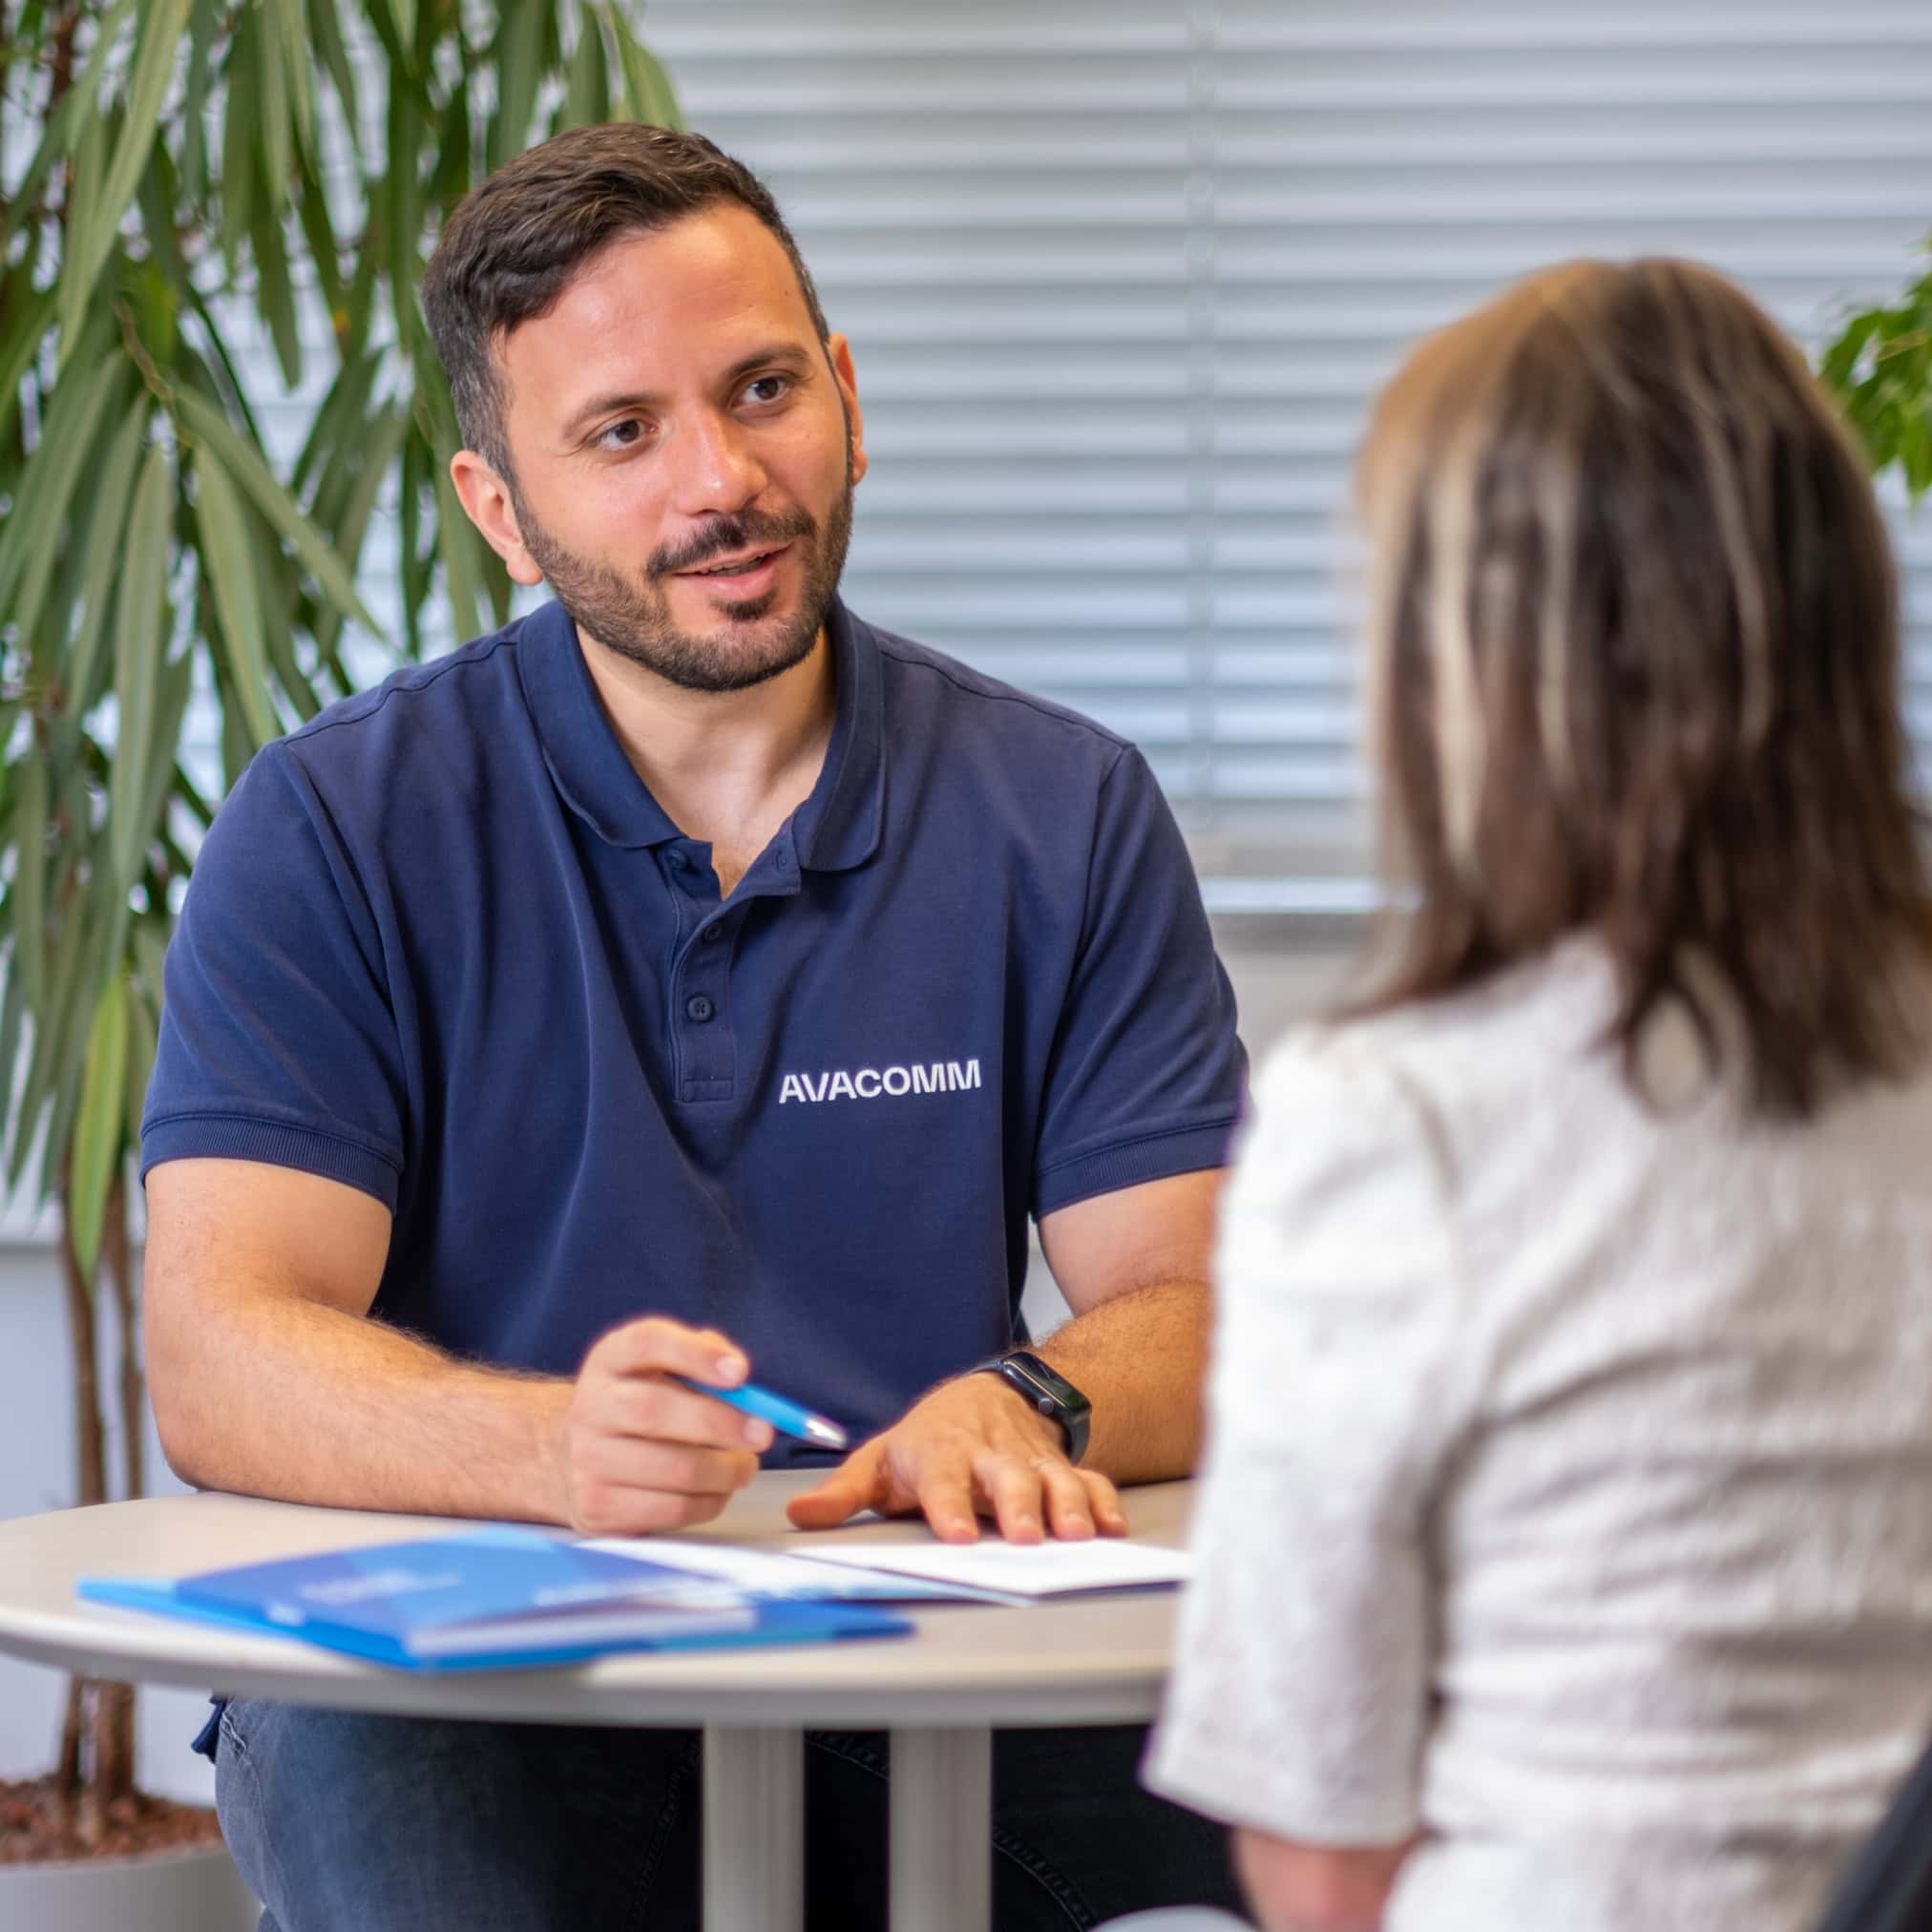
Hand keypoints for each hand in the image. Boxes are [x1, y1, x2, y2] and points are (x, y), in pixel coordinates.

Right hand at [547, 1317, 770, 1535]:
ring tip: (746, 1466)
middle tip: (762, 1433)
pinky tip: (719, 1490)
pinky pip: (672, 1509)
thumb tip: (739, 1374)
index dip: (696, 1355)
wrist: (576, 1458)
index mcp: (610, 1359)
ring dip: (725, 1470)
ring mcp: (589, 1459)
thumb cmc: (640, 1405)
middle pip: (657, 1410)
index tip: (740, 1372)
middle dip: (722, 1423)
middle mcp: (591, 1405)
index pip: (647, 1342)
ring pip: (674, 1469)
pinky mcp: (598, 1507)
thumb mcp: (661, 1367)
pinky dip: (710, 1501)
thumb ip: (701, 1357)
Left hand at [786, 1371, 1128, 1543]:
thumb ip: (845, 1493)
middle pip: (1007, 1478)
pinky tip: (1113, 1525)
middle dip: (1018, 1505)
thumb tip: (801, 1515)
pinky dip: (1104, 1500)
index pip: (943, 1479)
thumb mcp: (881, 1459)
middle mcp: (990, 1455)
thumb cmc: (931, 1439)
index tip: (957, 1533)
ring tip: (1077, 1533)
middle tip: (1025, 1536)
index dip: (950, 1506)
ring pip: (1053, 1479)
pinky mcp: (1061, 1466)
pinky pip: (1089, 1480)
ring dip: (1067, 1505)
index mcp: (941, 1453)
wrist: (990, 1397)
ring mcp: (1030, 1460)